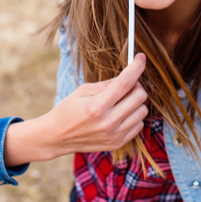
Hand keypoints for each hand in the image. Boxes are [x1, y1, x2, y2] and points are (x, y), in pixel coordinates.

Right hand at [3, 54, 148, 166]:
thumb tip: (129, 76)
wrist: (57, 137)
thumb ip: (107, 84)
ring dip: (136, 101)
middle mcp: (108, 122)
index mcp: (97, 106)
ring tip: (122, 101)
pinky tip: (121, 114)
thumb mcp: (83, 91)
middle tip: (127, 84)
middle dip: (137, 85)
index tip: (141, 58)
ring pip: (143, 111)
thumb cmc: (68, 110)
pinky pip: (139, 125)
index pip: (125, 83)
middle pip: (140, 96)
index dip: (136, 67)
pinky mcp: (118, 143)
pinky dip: (134, 116)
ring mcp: (115, 135)